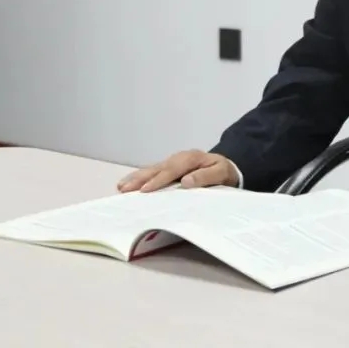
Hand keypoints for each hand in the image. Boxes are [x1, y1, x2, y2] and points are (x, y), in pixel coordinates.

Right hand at [117, 150, 237, 192]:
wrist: (227, 166)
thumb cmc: (224, 172)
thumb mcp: (222, 174)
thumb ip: (206, 177)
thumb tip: (186, 181)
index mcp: (192, 158)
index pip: (173, 169)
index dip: (159, 179)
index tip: (146, 190)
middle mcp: (180, 158)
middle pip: (159, 168)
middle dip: (141, 179)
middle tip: (125, 189)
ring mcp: (173, 162)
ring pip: (153, 169)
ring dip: (136, 177)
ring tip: (121, 187)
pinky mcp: (169, 167)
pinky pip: (153, 171)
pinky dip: (139, 177)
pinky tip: (127, 184)